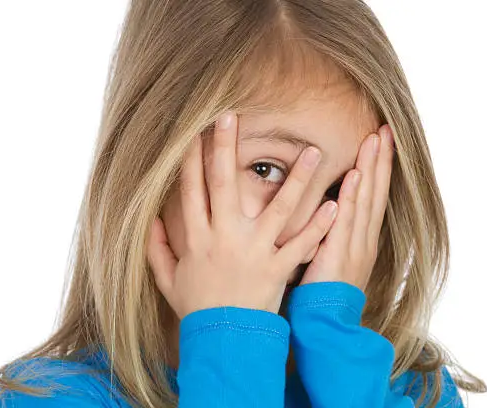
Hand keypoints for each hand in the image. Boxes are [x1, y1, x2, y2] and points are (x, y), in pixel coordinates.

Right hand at [147, 111, 338, 318]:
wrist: (223, 341)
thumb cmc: (196, 308)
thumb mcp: (168, 280)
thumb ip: (158, 250)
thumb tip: (150, 222)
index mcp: (197, 238)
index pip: (190, 190)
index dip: (188, 159)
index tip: (191, 131)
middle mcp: (224, 238)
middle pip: (223, 186)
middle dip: (225, 148)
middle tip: (230, 116)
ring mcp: (254, 252)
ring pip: (278, 208)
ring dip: (296, 179)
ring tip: (312, 152)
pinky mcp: (278, 268)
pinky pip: (301, 244)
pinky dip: (318, 225)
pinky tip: (335, 205)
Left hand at [299, 124, 394, 290]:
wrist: (327, 323)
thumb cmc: (324, 290)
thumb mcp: (331, 256)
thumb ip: (330, 232)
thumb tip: (324, 207)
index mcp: (362, 238)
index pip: (373, 196)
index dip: (379, 168)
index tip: (381, 141)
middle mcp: (364, 238)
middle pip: (376, 192)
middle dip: (381, 160)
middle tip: (385, 130)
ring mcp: (356, 245)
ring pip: (366, 200)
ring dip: (371, 169)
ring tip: (375, 140)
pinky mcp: (342, 253)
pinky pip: (348, 220)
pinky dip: (353, 197)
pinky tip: (356, 176)